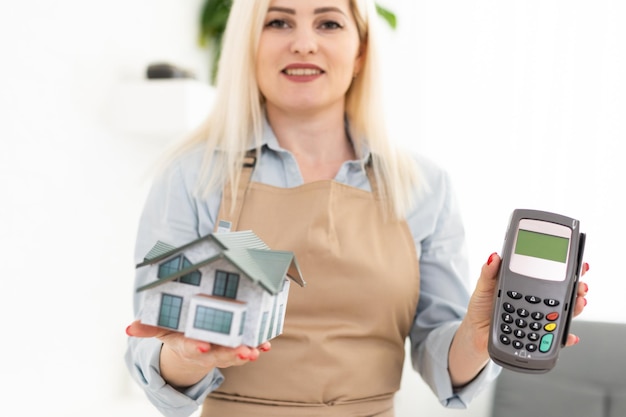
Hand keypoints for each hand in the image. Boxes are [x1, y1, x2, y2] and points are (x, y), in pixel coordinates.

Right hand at [126, 320, 270, 387]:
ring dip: (246, 353)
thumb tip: (129, 328)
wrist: (194, 344)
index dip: (197, 348)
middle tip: (243, 351)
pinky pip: (249, 348)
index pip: (192, 348)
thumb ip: (148, 327)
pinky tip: (267, 344)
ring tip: (256, 351)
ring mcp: (223, 350)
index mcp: (188, 345)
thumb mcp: (162, 328)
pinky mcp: (237, 346)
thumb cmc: (178, 331)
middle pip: (219, 354)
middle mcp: (207, 350)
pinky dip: (259, 347)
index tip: (203, 346)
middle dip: (231, 354)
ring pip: (235, 354)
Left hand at [465, 253, 590, 352]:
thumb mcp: (484, 287)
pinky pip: (555, 337)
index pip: (548, 276)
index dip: (566, 270)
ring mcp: (538, 318)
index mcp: (525, 287)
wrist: (476, 332)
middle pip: (562, 293)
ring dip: (576, 308)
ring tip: (579, 302)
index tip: (578, 265)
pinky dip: (565, 337)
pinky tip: (570, 336)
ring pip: (563, 312)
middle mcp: (535, 301)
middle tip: (582, 285)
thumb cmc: (481, 308)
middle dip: (577, 288)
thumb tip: (494, 256)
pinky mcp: (537, 335)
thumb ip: (489, 273)